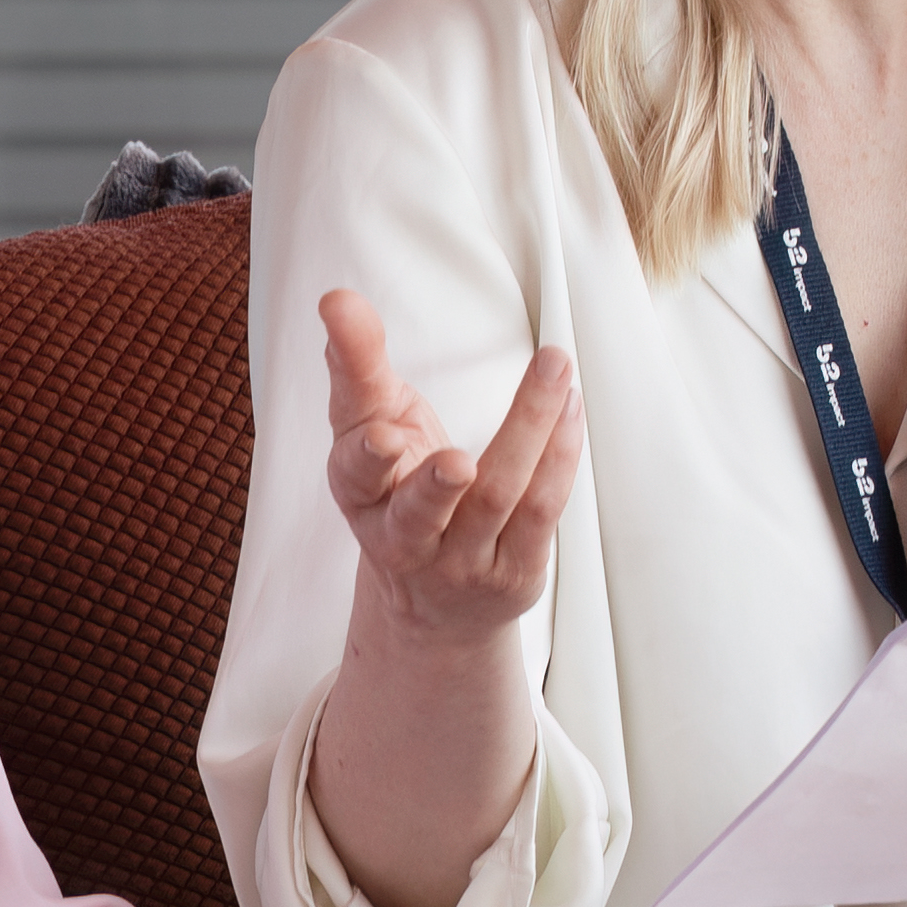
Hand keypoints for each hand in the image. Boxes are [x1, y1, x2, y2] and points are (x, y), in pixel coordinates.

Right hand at [323, 288, 580, 656]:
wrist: (430, 605)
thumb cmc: (396, 493)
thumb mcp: (369, 429)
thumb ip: (357, 367)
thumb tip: (337, 301)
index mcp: (361, 497)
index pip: (356, 473)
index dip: (368, 457)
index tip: (384, 435)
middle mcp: (405, 539)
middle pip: (423, 510)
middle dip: (438, 486)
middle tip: (457, 462)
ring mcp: (461, 561)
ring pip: (497, 497)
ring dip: (528, 429)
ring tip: (552, 368)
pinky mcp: (511, 571)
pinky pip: (541, 509)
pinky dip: (559, 453)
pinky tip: (569, 406)